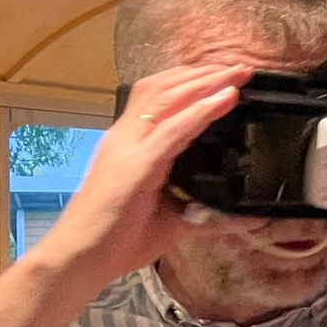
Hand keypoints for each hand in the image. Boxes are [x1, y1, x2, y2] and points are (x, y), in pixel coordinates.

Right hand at [34, 63, 249, 286]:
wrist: (81, 259)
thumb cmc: (118, 240)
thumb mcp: (173, 220)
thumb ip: (208, 214)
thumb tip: (245, 217)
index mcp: (131, 145)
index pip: (159, 98)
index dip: (191, 82)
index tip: (224, 76)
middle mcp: (126, 138)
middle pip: (164, 88)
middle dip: (202, 73)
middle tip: (240, 67)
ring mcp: (128, 148)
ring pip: (167, 98)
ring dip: (205, 82)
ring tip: (236, 74)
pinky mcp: (136, 165)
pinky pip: (173, 129)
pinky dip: (202, 110)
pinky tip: (225, 99)